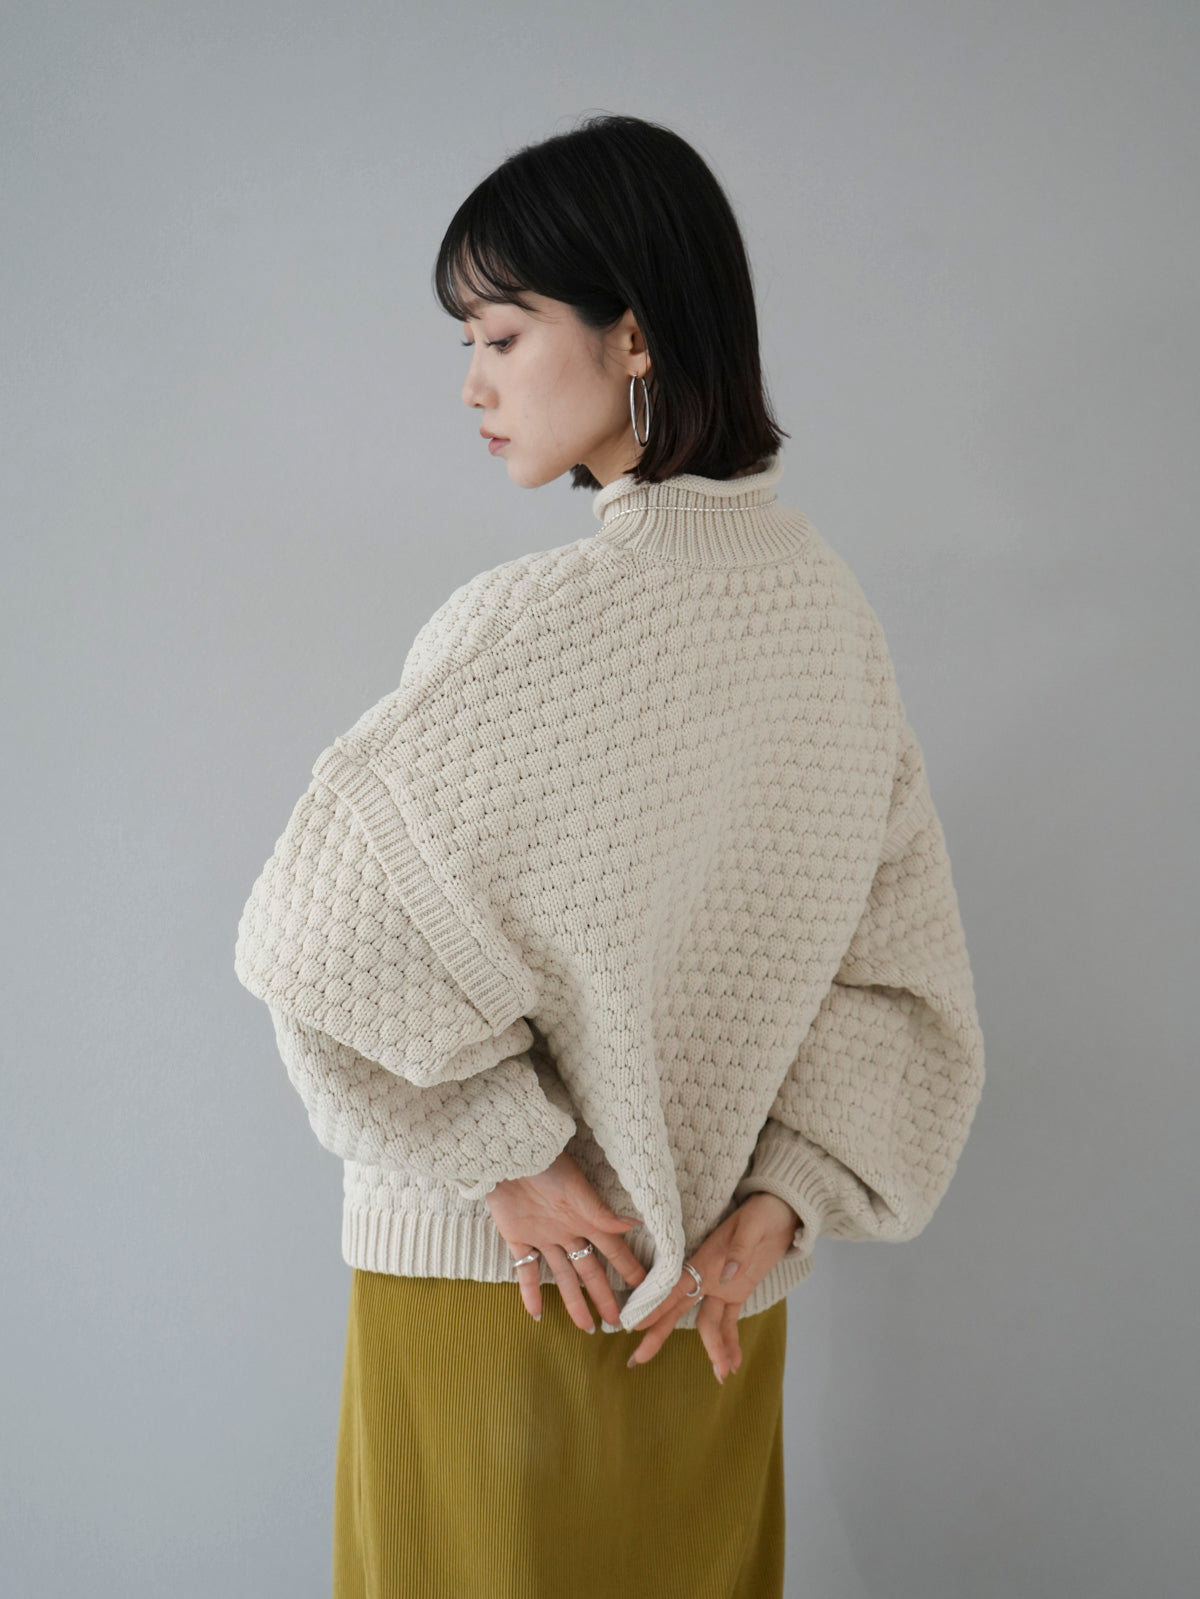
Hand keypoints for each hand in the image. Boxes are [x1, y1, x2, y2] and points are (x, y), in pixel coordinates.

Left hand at [485, 1151, 648, 1331]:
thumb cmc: (547, 1165)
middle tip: (615, 1322)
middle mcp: (567, 1231)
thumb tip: (636, 1224)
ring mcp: (543, 1236)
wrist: (510, 1156)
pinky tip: (536, 1315)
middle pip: (589, 1270)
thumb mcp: (576, 1188)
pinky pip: (525, 1271)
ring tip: (585, 1327)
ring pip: (562, 1276)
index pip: (612, 1250)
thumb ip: (601, 1212)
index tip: (644, 1290)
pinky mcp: (517, 1238)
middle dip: (603, 1295)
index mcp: (585, 1218)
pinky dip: (529, 1292)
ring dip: (573, 1301)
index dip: (628, 1269)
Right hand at [626, 1193, 801, 1382]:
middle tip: (640, 1359)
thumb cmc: (762, 1214)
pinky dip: (732, 1342)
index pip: (672, 1287)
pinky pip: (730, 1322)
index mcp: (703, 1260)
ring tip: (722, 1376)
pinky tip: (734, 1363)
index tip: (633, 1324)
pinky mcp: (737, 1293)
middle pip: (677, 1310)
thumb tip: (724, 1274)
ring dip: (713, 1350)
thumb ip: (739, 1249)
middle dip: (659, 1334)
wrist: (781, 1211)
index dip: (652, 1306)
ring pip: (708, 1324)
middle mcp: (706, 1277)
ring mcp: (721, 1287)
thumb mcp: (753, 1226)